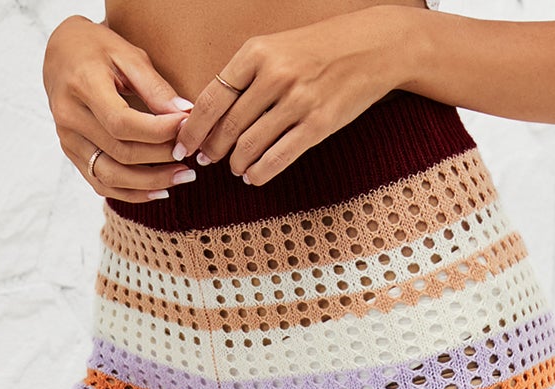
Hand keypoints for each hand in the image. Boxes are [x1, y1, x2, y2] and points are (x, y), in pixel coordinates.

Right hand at [43, 15, 197, 202]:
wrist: (62, 54)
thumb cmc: (98, 48)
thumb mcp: (128, 55)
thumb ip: (155, 87)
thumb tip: (186, 115)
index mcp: (83, 86)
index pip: (122, 123)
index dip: (158, 131)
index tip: (186, 126)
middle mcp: (70, 118)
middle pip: (120, 153)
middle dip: (161, 158)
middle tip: (191, 156)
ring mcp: (68, 140)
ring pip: (111, 177)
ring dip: (150, 183)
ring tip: (182, 177)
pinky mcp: (72, 154)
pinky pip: (101, 184)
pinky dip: (132, 193)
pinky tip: (159, 190)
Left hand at [169, 7, 406, 184]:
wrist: (372, 47)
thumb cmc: (319, 50)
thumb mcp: (277, 48)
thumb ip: (246, 76)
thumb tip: (210, 114)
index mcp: (257, 52)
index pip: (212, 97)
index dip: (192, 127)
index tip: (182, 145)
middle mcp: (275, 75)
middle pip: (227, 126)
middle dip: (211, 150)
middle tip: (206, 161)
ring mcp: (297, 101)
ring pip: (249, 146)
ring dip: (235, 163)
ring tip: (234, 167)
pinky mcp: (317, 125)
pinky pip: (277, 159)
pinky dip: (258, 172)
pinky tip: (252, 176)